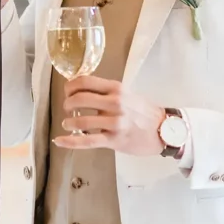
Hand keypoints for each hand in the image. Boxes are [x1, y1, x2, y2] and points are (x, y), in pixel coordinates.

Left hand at [52, 76, 166, 155]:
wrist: (164, 130)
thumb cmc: (144, 111)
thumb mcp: (126, 94)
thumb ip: (106, 91)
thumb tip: (80, 89)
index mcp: (116, 88)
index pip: (85, 81)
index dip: (70, 86)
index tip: (67, 91)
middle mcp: (115, 103)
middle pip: (79, 99)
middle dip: (67, 103)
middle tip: (66, 108)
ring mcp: (115, 122)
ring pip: (81, 121)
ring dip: (68, 122)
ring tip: (67, 123)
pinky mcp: (114, 140)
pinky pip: (87, 141)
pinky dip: (70, 141)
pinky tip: (59, 141)